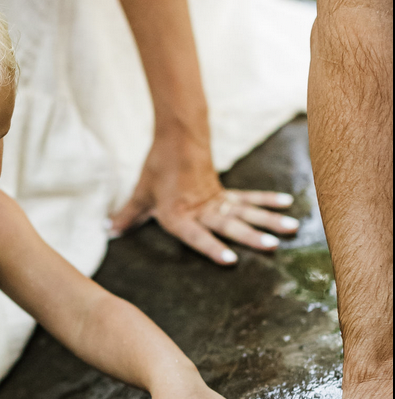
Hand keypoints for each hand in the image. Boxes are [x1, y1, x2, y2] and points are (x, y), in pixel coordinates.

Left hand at [110, 134, 298, 264]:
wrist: (175, 138)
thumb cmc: (157, 168)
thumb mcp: (140, 193)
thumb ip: (127, 215)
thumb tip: (108, 230)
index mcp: (179, 214)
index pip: (197, 235)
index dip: (212, 248)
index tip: (230, 260)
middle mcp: (201, 210)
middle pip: (229, 224)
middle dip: (251, 236)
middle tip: (272, 246)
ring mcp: (216, 201)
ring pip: (245, 212)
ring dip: (268, 220)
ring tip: (291, 228)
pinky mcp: (224, 192)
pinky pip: (248, 198)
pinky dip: (266, 200)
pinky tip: (287, 205)